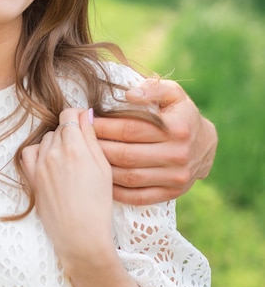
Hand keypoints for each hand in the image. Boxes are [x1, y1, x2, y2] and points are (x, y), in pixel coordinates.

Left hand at [22, 108, 114, 267]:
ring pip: (45, 140)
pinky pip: (29, 154)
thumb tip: (86, 114)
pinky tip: (50, 161)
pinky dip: (38, 152)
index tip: (86, 122)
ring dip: (56, 142)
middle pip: (59, 128)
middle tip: (83, 147)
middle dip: (70, 131)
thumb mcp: (103, 168)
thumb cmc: (97, 205)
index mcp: (74, 147)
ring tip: (70, 159)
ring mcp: (39, 165)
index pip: (70, 114)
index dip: (79, 115)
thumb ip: (92, 138)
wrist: (80, 235)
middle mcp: (53, 152)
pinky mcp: (31, 178)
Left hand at [94, 78, 216, 204]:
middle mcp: (178, 154)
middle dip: (98, 148)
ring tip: (86, 160)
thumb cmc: (180, 114)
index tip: (85, 123)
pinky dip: (118, 192)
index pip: (130, 129)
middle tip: (79, 143)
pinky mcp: (173, 193)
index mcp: (177, 128)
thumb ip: (152, 89)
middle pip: (126, 155)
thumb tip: (129, 95)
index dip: (104, 127)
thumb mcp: (173, 94)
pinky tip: (101, 182)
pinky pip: (139, 197)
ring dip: (104, 170)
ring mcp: (176, 177)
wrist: (206, 144)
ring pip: (130, 177)